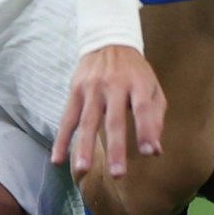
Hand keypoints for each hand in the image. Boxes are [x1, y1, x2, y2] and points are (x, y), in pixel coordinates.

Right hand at [49, 45, 165, 179]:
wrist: (108, 41)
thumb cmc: (134, 72)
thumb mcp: (151, 86)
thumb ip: (155, 116)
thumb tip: (155, 150)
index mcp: (137, 84)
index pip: (143, 108)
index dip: (146, 129)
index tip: (149, 152)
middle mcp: (113, 85)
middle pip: (114, 120)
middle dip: (115, 148)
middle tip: (117, 174)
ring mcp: (92, 88)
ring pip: (87, 121)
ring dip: (84, 147)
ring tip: (83, 170)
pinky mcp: (75, 91)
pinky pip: (67, 118)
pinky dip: (62, 139)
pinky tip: (57, 159)